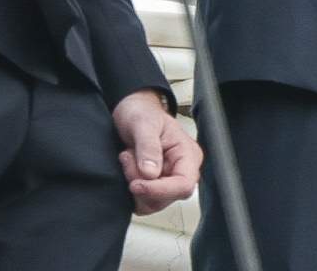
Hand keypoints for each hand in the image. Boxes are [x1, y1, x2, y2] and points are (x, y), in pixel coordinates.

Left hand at [110, 89, 202, 215]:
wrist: (131, 113)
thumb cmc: (142, 113)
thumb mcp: (144, 124)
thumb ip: (148, 147)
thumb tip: (151, 174)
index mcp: (188, 155)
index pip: (183, 185)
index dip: (160, 190)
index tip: (135, 184)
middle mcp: (181, 170)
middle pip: (167, 198)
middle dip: (142, 185)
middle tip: (127, 160)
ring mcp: (167, 180)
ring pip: (152, 203)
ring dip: (134, 184)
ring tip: (128, 159)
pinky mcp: (153, 186)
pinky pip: (142, 201)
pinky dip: (130, 190)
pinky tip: (128, 167)